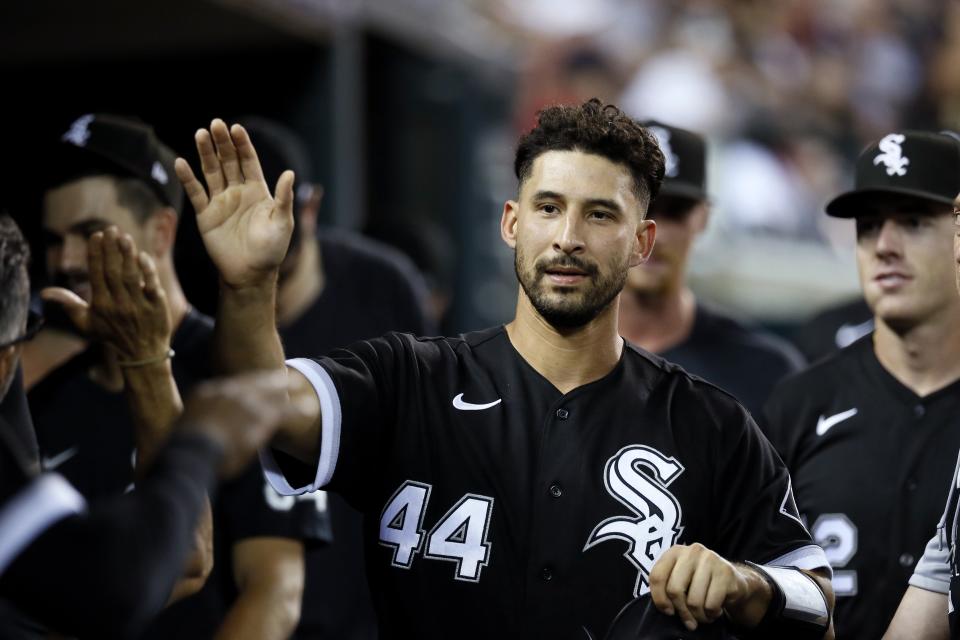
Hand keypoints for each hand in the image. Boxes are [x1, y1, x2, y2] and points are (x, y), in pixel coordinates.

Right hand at [40, 228, 170, 360]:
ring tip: (125, 237)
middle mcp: (119, 304)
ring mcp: (139, 305)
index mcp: (101, 305)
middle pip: (113, 272)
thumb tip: (45, 293)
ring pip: (132, 276)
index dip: (96, 255)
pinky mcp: (157, 307)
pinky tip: (143, 256)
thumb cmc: (112, 335)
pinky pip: (152, 285)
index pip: (96, 275)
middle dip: (111, 250)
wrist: (142, 354)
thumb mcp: (87, 324)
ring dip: (128, 255)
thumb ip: (69, 305)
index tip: (96, 236)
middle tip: (111, 229)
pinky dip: (148, 270)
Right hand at [174, 119, 294, 289]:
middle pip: (228, 161)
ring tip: (200, 134)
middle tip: (215, 124)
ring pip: (211, 172)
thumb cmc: (271, 250)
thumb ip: (284, 198)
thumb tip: (290, 173)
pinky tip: (181, 163)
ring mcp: (221, 201)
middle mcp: (238, 192)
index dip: (242, 145)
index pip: (248, 161)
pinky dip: (188, 178)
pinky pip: (196, 193)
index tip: (236, 128)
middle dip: (222, 143)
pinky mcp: (206, 215)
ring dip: (205, 153)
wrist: (250, 273)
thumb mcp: (282, 223)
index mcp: (258, 191)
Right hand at [177, 370, 309, 478]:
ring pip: (272, 392)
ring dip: (288, 388)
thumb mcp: (182, 429)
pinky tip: (309, 407)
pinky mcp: (261, 416)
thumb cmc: (182, 448)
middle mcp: (228, 392)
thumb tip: (194, 430)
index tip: (256, 383)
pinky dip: (297, 409)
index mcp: (207, 393)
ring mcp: (246, 402)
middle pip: (254, 380)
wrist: (192, 450)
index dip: (247, 384)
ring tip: (302, 385)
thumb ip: (195, 422)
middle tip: (286, 375)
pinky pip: (285, 410)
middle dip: (270, 378)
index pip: (231, 385)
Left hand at [649, 543, 770, 631]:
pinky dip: (712, 614)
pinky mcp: (726, 572)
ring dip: (698, 616)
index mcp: (675, 551)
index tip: (668, 611)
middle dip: (681, 611)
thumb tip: (665, 608)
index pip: (657, 576)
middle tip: (688, 621)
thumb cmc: (700, 582)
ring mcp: (710, 560)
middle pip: (674, 590)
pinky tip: (714, 610)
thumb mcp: (681, 578)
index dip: (659, 599)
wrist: (733, 581)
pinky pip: (711, 605)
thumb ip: (667, 586)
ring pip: (694, 601)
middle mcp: (692, 551)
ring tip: (703, 615)